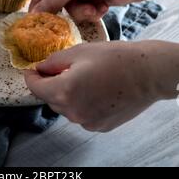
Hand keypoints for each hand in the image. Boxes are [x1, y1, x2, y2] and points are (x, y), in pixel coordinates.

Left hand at [25, 41, 178, 131]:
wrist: (147, 74)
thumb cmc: (114, 58)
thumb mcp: (79, 52)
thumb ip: (54, 61)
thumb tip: (40, 68)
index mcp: (64, 91)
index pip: (35, 88)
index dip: (31, 77)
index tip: (31, 69)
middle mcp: (73, 112)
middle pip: (50, 98)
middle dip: (50, 83)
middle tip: (59, 68)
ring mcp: (87, 122)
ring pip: (65, 107)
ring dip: (66, 93)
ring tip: (81, 77)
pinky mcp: (100, 126)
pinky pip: (81, 114)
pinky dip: (80, 102)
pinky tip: (94, 89)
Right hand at [29, 0, 147, 22]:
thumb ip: (52, 2)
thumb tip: (34, 14)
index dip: (39, 2)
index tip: (34, 18)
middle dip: (70, 7)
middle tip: (71, 15)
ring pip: (74, 6)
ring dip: (84, 10)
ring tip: (94, 8)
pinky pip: (87, 7)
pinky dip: (94, 9)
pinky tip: (103, 5)